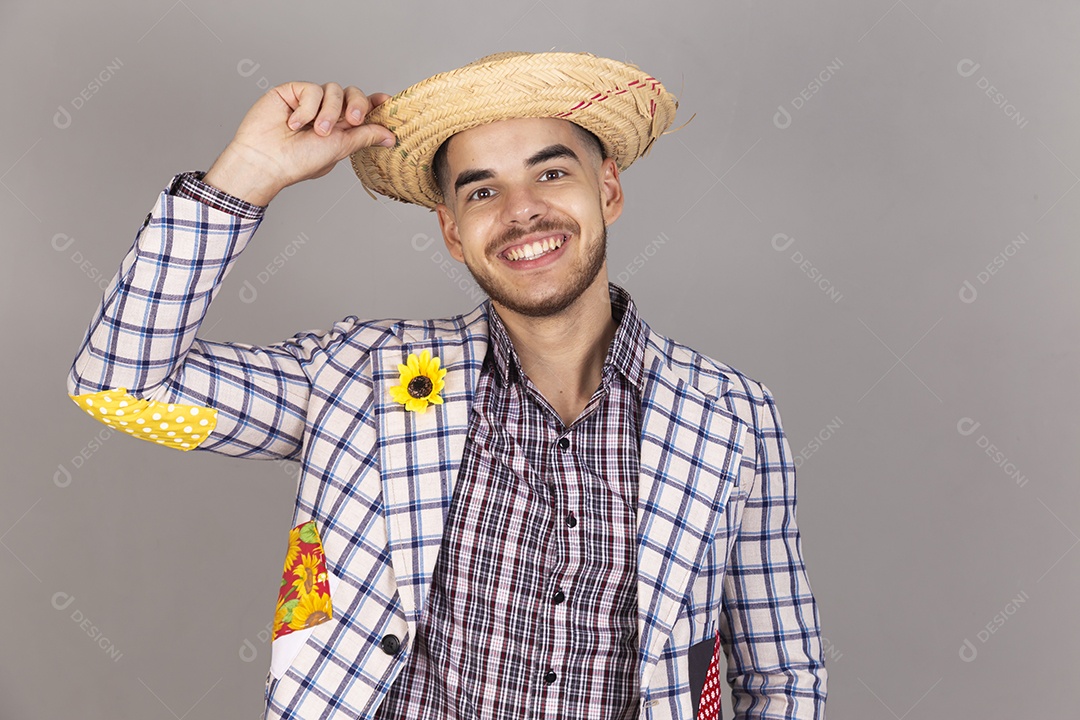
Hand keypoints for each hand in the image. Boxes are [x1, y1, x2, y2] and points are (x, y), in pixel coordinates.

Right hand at [203, 82, 396, 204]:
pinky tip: (293, 123)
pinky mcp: (291, 91)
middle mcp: (326, 112)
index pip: (362, 108)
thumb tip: (390, 136)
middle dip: (357, 104)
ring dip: (328, 112)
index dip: (375, 102)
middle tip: (353, 120)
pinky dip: (306, 108)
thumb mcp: (339, 149)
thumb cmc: (298, 162)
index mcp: (340, 127)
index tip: (387, 101)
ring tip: (316, 131)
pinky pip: (311, 89)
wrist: (266, 161)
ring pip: (333, 90)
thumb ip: (364, 137)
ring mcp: (309, 101)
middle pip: (352, 93)